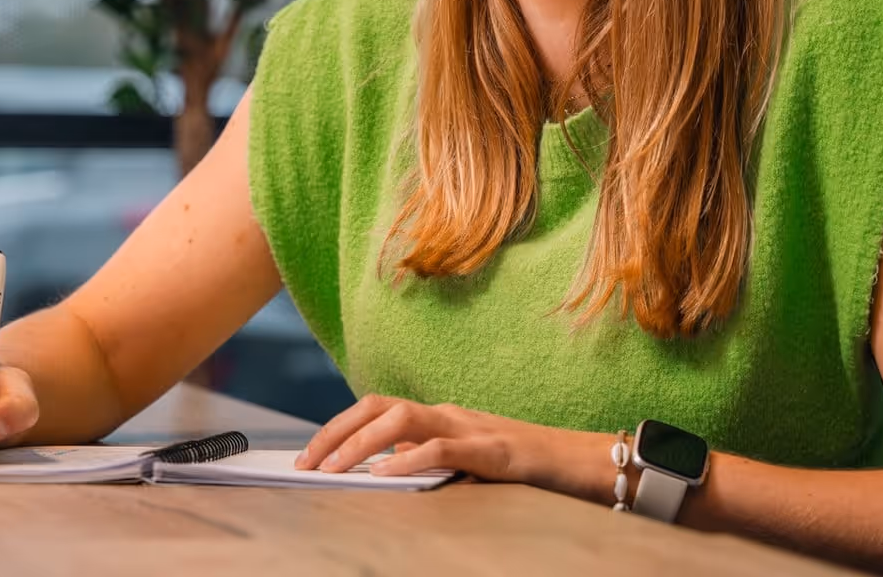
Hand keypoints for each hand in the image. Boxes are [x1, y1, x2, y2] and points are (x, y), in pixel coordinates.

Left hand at [296, 393, 580, 487]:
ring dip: (361, 444)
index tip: (309, 455)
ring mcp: (468, 427)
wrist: (576, 458)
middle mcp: (446, 413)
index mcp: (437, 416)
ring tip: (334, 469)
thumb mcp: (463, 461)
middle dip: (336, 431)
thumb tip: (383, 468)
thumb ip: (426, 460)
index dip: (338, 427)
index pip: (375, 409)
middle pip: (376, 406)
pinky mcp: (490, 449)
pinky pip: (441, 449)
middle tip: (306, 463)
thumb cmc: (521, 464)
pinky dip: (410, 460)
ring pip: (401, 420)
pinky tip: (386, 476)